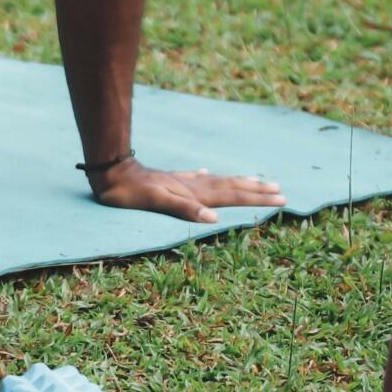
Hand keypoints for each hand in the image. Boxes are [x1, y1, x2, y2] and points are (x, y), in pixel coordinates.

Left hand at [88, 157, 284, 222]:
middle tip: (280, 190)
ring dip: (239, 182)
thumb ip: (184, 209)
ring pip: (218, 181)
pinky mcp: (171, 179)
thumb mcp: (157, 202)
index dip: (256, 198)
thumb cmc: (132, 193)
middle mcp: (194, 185)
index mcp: (195, 193)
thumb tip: (214, 219)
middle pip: (231, 186)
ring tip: (256, 179)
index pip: (232, 196)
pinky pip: (197, 178)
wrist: (112, 172)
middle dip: (256, 189)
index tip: (280, 198)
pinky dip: (208, 177)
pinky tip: (207, 172)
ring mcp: (183, 180)